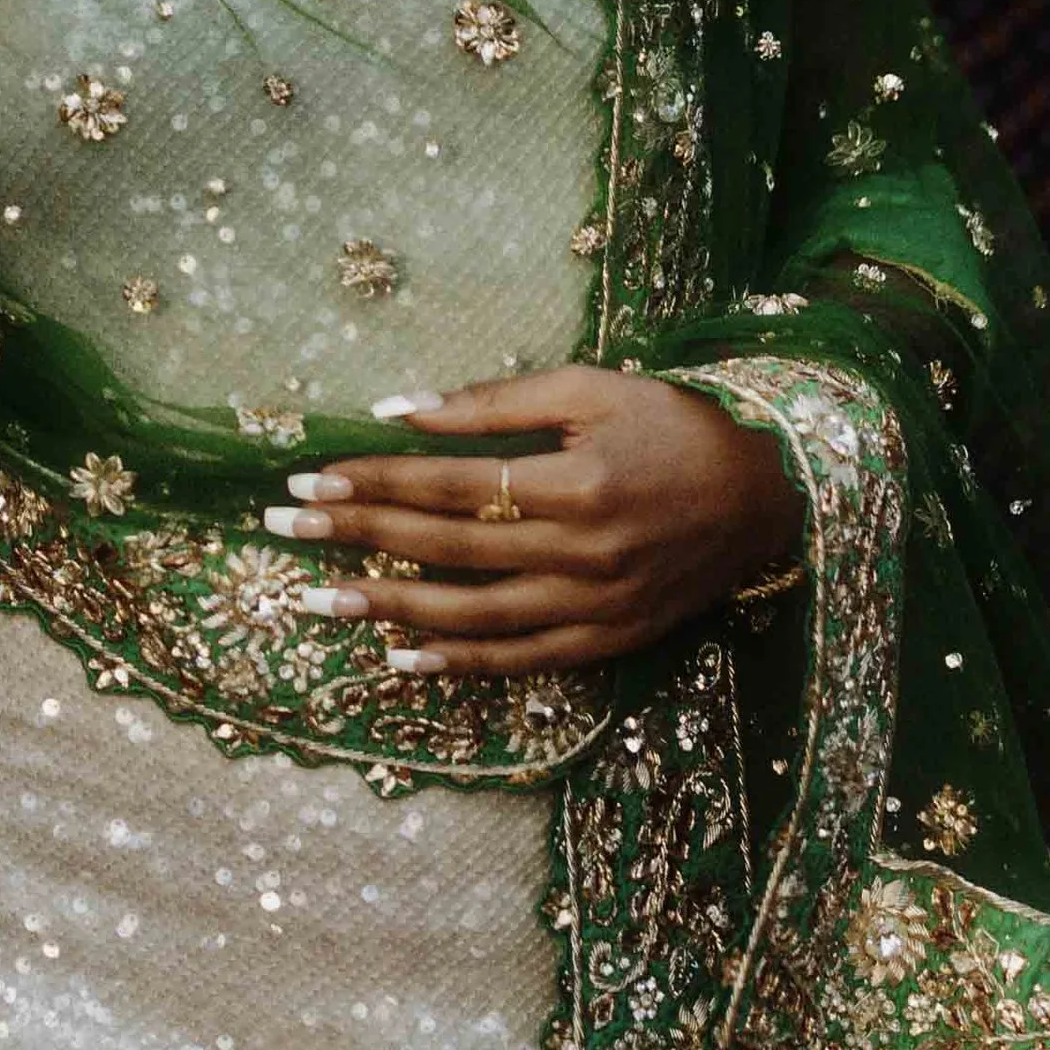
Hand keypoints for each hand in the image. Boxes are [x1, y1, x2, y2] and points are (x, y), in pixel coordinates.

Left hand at [257, 362, 804, 676]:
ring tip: (322, 599)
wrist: (764, 497)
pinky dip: (458, 663)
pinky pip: (520, 661)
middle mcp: (580, 552)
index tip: (309, 479)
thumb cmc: (672, 425)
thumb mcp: (590, 387)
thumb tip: (397, 406)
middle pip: (447, 548)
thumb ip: (492, 401)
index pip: (448, 483)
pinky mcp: (607, 643)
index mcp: (574, 480)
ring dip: (390, 607)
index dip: (373, 481)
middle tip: (285, 531)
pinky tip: (401, 656)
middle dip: (358, 536)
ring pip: (473, 616)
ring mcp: (594, 607)